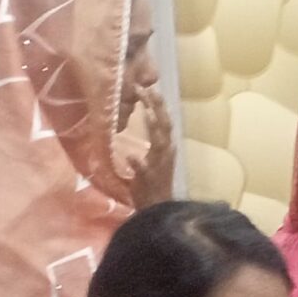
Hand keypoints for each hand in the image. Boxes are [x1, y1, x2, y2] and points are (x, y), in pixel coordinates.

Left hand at [125, 90, 175, 209]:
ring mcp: (159, 166)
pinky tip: (131, 155)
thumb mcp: (153, 160)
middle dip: (156, 106)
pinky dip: (138, 162)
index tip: (147, 87)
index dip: (157, 104)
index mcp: (166, 148)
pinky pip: (144, 169)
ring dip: (154, 125)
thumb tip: (144, 124)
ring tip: (147, 110)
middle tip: (145, 88)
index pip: (163, 121)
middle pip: (164, 125)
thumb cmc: (152, 185)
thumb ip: (149, 143)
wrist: (158, 210)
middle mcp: (166, 153)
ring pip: (160, 141)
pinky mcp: (150, 179)